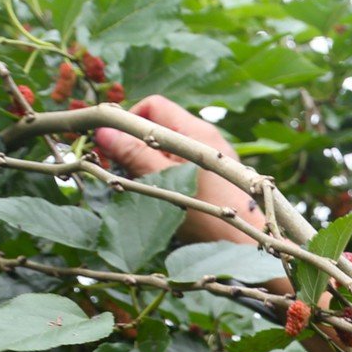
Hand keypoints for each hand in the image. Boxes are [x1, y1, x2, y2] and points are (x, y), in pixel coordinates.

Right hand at [93, 94, 267, 246]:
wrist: (247, 246)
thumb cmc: (206, 214)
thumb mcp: (161, 181)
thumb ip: (133, 153)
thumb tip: (104, 131)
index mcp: (196, 131)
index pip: (153, 105)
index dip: (128, 120)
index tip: (114, 146)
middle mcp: (208, 138)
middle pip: (161, 125)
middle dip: (136, 142)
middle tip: (120, 168)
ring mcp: (214, 157)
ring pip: (170, 147)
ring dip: (149, 160)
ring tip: (140, 184)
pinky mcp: (217, 175)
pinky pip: (183, 163)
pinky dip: (167, 172)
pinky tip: (162, 194)